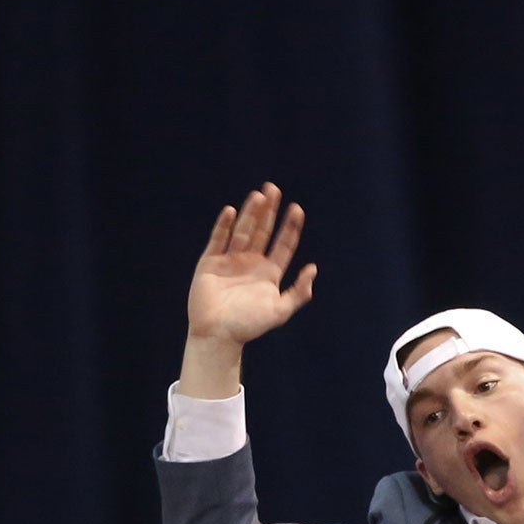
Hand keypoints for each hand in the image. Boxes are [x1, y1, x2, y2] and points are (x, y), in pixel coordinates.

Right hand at [187, 185, 315, 345]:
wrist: (219, 335)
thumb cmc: (249, 325)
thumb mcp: (280, 310)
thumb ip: (298, 292)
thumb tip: (313, 268)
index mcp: (269, 272)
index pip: (283, 244)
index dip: (290, 227)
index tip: (297, 210)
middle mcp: (250, 262)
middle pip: (263, 230)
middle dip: (269, 211)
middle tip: (274, 189)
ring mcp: (230, 260)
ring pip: (242, 231)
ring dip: (250, 213)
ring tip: (259, 195)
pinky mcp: (210, 262)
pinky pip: (218, 239)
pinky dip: (224, 226)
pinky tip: (231, 211)